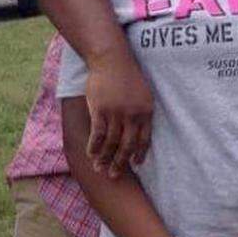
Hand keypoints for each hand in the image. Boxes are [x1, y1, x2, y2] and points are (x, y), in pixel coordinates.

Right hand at [84, 49, 153, 177]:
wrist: (112, 60)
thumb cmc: (128, 77)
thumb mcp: (143, 94)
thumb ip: (141, 112)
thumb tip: (138, 130)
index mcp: (147, 112)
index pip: (145, 139)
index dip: (139, 153)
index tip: (136, 164)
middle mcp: (133, 115)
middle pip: (127, 145)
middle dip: (121, 163)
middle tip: (114, 175)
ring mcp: (116, 113)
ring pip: (111, 142)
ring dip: (104, 158)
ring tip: (99, 169)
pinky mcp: (100, 110)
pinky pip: (98, 134)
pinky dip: (94, 146)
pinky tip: (91, 154)